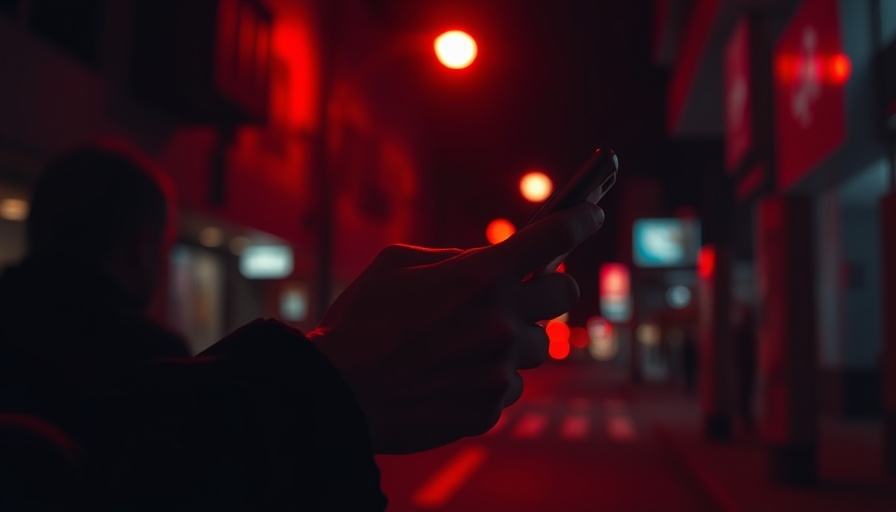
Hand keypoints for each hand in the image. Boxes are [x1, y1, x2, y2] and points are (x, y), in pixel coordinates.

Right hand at [310, 203, 604, 453]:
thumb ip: (454, 258)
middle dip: (548, 288)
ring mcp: (498, 369)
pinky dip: (488, 378)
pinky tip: (450, 377)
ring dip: (513, 340)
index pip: (553, 237)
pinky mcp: (490, 408)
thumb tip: (487, 261)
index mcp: (479, 276)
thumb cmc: (361, 321)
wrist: (337, 394)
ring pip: (536, 347)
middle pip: (564, 296)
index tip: (590, 213)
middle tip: (524, 290)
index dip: (580, 218)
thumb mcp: (397, 265)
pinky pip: (508, 386)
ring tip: (466, 344)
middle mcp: (500, 321)